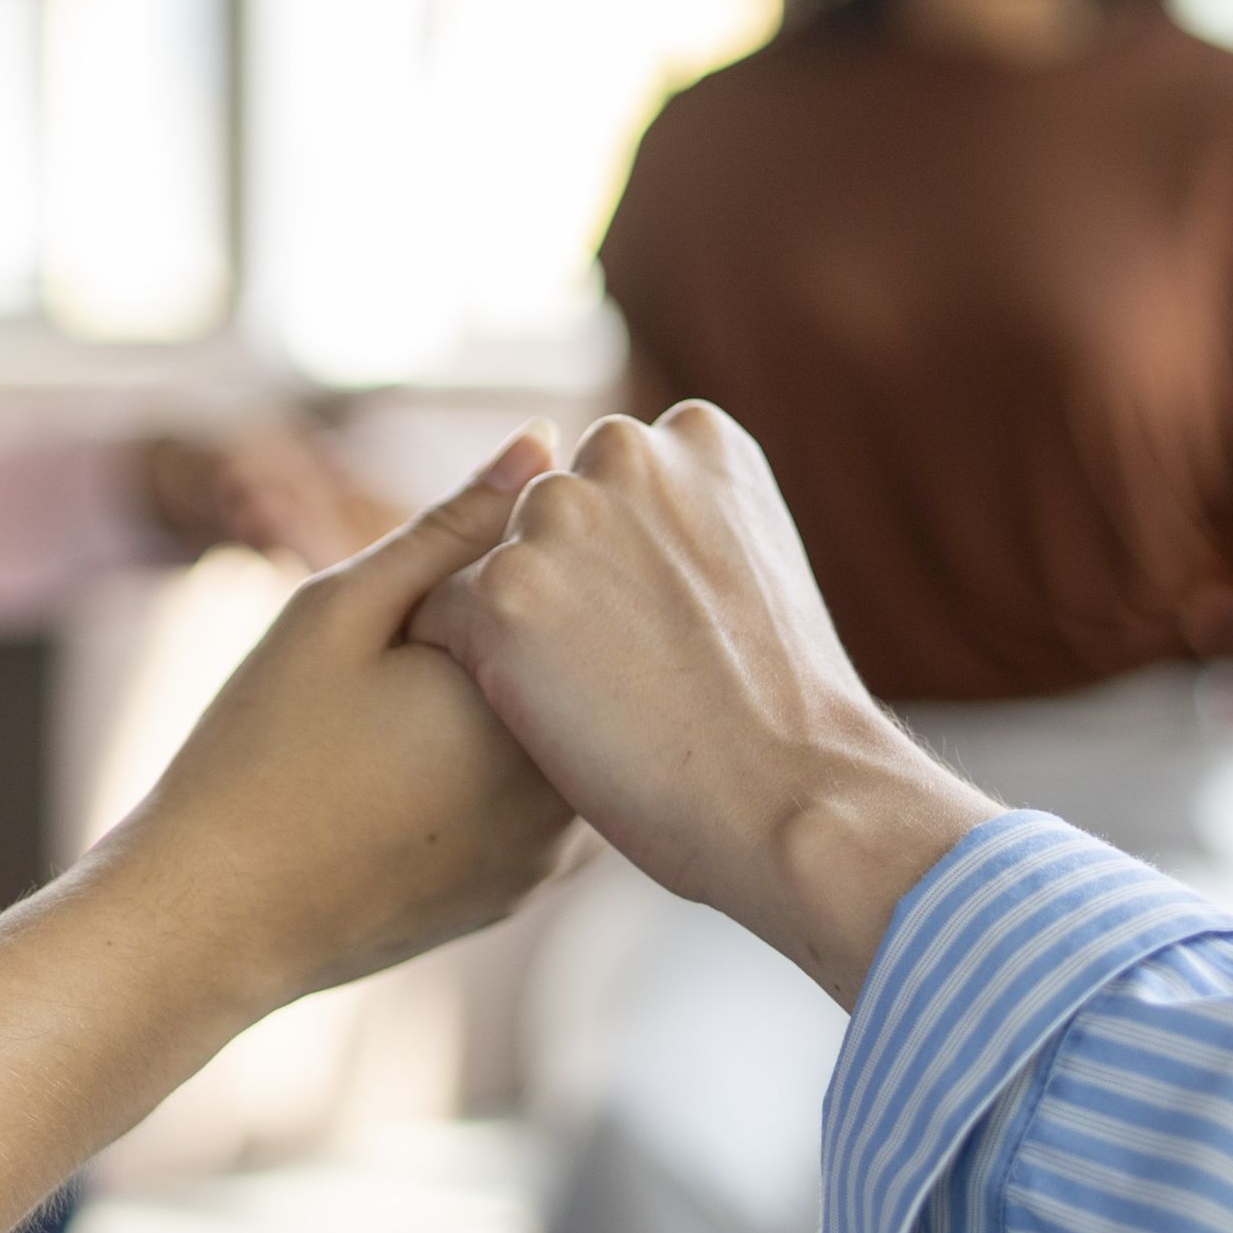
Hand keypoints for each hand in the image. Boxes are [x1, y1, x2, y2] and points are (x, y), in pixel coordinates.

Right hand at [106, 427, 580, 1009]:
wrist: (213, 921)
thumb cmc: (260, 752)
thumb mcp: (342, 610)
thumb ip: (453, 523)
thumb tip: (547, 439)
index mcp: (534, 695)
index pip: (563, 583)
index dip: (492, 560)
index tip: (406, 603)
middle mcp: (571, 779)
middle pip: (576, 661)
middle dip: (513, 631)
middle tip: (389, 667)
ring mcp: (555, 848)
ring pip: (564, 731)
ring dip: (513, 701)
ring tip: (394, 718)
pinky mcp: (525, 890)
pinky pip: (542, 800)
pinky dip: (497, 771)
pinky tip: (410, 771)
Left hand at [405, 405, 991, 1003]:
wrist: (792, 795)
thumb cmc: (781, 708)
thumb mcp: (753, 564)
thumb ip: (686, 516)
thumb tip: (630, 510)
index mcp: (698, 437)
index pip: (609, 481)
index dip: (619, 570)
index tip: (659, 633)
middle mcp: (624, 451)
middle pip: (542, 514)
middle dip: (558, 588)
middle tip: (619, 675)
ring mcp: (560, 516)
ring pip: (484, 564)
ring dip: (509, 628)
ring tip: (579, 703)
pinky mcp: (503, 590)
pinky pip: (440, 620)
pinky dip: (465, 673)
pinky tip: (524, 722)